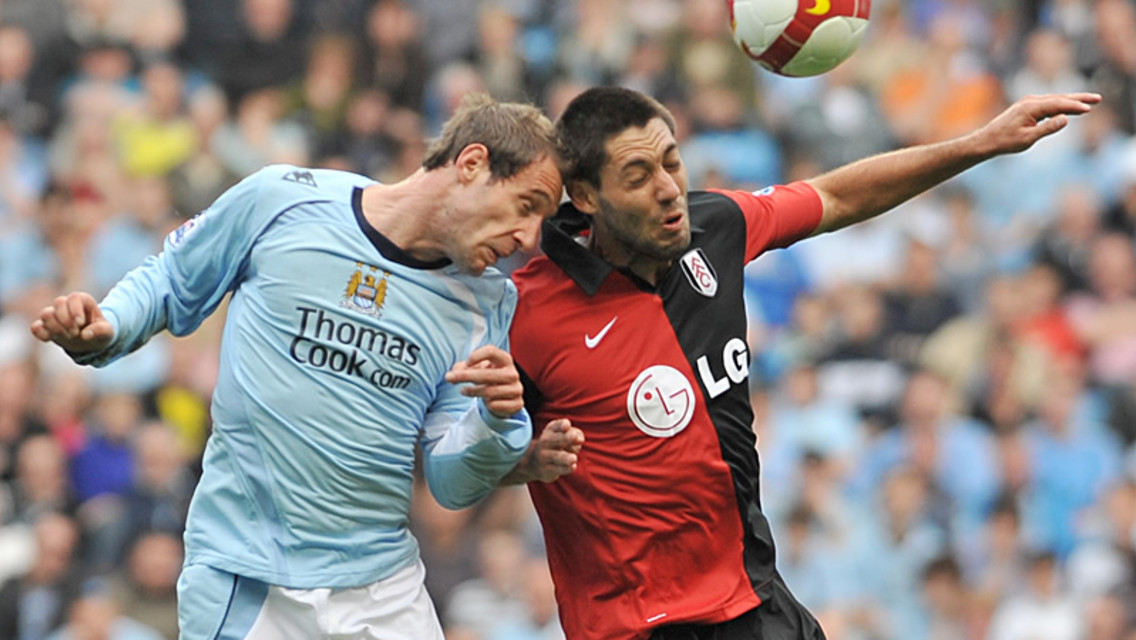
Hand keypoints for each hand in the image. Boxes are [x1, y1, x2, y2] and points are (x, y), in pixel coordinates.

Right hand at [29, 292, 113, 353]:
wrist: (92, 341)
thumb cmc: (100, 332)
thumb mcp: (108, 332)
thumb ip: (101, 331)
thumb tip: (85, 334)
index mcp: (83, 300)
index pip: (74, 298)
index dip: (75, 310)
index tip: (80, 324)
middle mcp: (67, 305)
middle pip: (58, 303)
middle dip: (66, 320)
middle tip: (75, 334)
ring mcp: (55, 315)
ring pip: (45, 314)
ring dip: (55, 327)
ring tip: (68, 337)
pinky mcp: (46, 327)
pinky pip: (35, 327)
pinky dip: (40, 333)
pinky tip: (50, 339)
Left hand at [445, 345, 523, 417]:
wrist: (505, 396)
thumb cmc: (488, 377)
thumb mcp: (476, 369)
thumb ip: (463, 368)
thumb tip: (453, 374)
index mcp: (505, 359)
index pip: (491, 351)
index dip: (476, 355)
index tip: (465, 363)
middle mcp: (512, 373)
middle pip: (487, 374)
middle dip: (465, 376)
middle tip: (449, 378)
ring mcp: (516, 389)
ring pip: (489, 392)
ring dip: (472, 391)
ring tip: (462, 390)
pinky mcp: (517, 404)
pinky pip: (495, 405)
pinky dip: (486, 405)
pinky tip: (484, 402)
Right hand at [502, 419, 584, 483]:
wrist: (533, 462)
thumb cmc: (556, 445)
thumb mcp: (564, 435)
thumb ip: (575, 434)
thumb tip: (580, 440)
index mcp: (550, 430)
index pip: (556, 426)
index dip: (562, 425)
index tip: (567, 425)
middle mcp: (545, 442)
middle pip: (556, 439)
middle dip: (566, 438)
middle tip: (575, 437)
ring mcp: (544, 456)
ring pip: (556, 457)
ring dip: (565, 458)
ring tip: (573, 458)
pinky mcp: (546, 470)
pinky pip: (557, 469)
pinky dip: (566, 468)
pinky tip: (573, 466)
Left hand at [977, 92, 1099, 155]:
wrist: (986, 141)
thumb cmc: (1005, 142)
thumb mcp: (1028, 139)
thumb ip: (1047, 128)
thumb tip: (1066, 119)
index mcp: (1031, 107)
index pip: (1058, 104)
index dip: (1075, 106)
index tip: (1089, 108)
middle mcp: (1030, 101)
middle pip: (1060, 98)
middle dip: (1079, 98)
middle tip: (1098, 99)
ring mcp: (1028, 103)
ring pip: (1055, 100)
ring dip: (1072, 101)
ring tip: (1089, 103)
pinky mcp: (1027, 108)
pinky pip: (1048, 105)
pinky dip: (1061, 106)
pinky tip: (1070, 109)